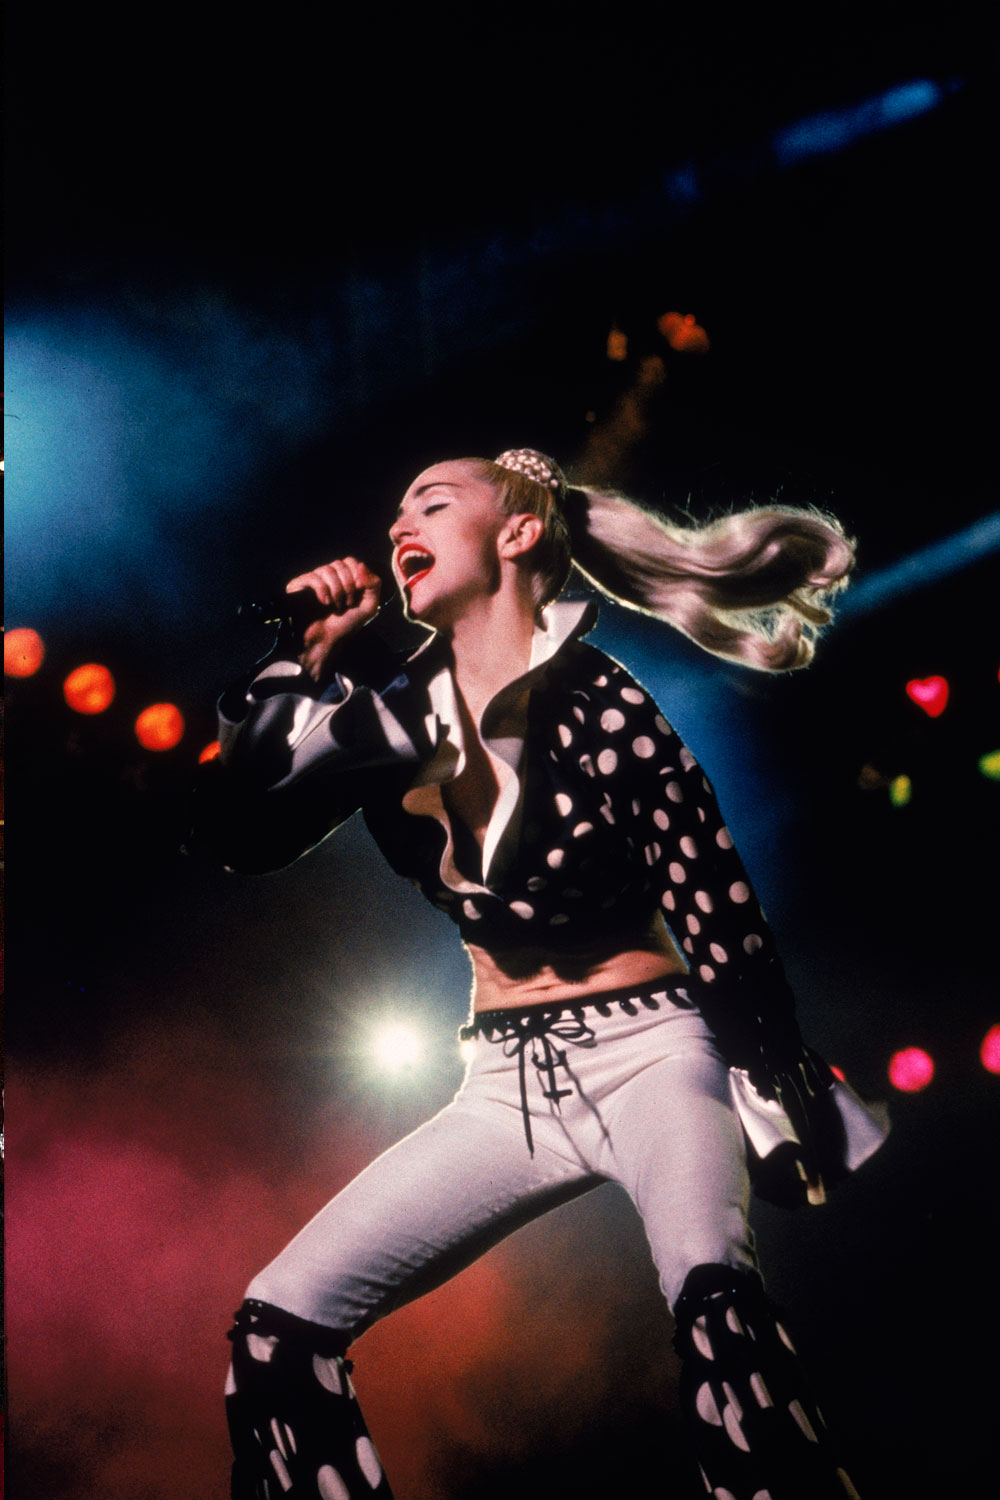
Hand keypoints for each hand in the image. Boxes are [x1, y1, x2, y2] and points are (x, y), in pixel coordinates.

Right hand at [285, 557, 380, 681]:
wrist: (326, 641)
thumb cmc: (346, 625)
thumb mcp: (369, 606)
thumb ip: (374, 584)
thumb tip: (362, 564)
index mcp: (344, 577)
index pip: (351, 561)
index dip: (357, 575)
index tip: (358, 593)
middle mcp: (328, 576)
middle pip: (340, 564)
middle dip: (348, 585)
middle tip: (348, 604)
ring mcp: (313, 580)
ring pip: (327, 570)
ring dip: (336, 590)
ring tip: (337, 607)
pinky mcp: (299, 586)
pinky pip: (312, 577)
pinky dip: (322, 590)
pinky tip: (325, 603)